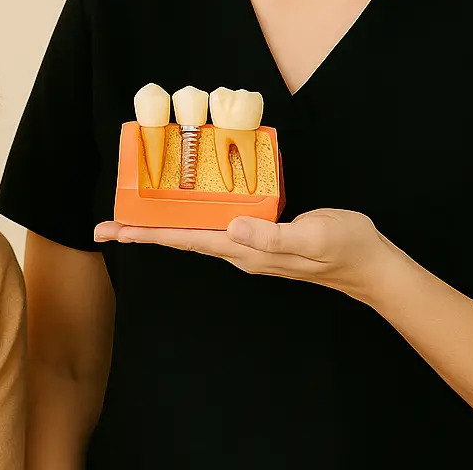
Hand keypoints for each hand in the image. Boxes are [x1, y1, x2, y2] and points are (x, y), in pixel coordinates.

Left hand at [93, 209, 403, 302]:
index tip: (115, 232)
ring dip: (161, 226)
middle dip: (141, 233)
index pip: (187, 240)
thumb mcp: (311, 236)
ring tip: (129, 220)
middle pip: (181, 239)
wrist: (370, 263)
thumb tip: (232, 229)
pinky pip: (215, 225)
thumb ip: (271, 236)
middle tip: (102, 228)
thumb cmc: (343, 247)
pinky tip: (182, 208)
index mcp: (244, 250)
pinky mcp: (259, 235)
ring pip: (194, 233)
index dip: (149, 235)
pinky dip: (191, 216)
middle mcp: (239, 250)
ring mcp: (248, 245)